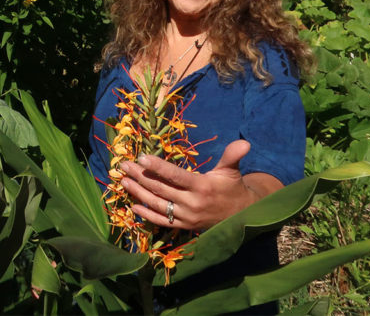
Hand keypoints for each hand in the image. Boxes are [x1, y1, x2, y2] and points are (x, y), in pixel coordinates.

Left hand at [118, 139, 282, 230]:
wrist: (241, 216)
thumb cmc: (232, 188)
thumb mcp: (231, 171)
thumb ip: (233, 155)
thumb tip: (244, 142)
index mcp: (202, 186)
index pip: (175, 176)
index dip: (158, 167)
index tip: (141, 158)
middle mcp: (192, 203)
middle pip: (161, 188)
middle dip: (140, 176)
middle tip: (124, 166)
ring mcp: (186, 217)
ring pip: (157, 204)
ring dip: (138, 193)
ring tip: (124, 181)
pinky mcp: (184, 226)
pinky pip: (161, 221)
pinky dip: (146, 214)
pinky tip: (133, 206)